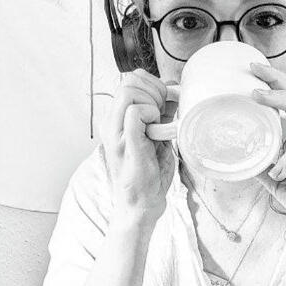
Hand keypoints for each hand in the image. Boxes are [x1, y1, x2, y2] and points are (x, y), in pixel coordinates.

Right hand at [100, 68, 178, 227]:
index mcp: (117, 119)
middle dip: (153, 89)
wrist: (141, 205)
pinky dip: (150, 115)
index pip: (129, 79)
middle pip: (128, 80)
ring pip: (128, 91)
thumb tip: (173, 90)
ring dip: (151, 101)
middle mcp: (112, 123)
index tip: (163, 103)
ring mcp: (116, 133)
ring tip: (158, 122)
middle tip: (162, 112)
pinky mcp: (126, 144)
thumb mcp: (156, 134)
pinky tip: (156, 131)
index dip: (151, 83)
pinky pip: (134, 112)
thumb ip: (160, 112)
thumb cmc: (149, 173)